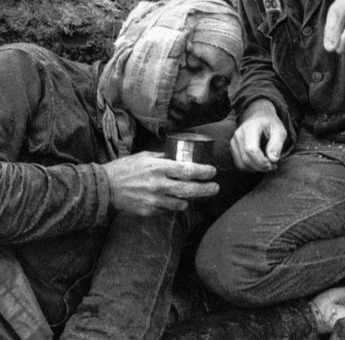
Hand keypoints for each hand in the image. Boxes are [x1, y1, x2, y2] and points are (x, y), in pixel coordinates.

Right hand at [101, 152, 218, 215]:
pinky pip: (167, 210)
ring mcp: (154, 200)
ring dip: (190, 199)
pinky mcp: (149, 211)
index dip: (203, 171)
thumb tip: (179, 157)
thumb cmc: (126, 168)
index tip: (212, 171)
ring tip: (195, 194)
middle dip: (206, 189)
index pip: (188, 170)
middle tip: (216, 188)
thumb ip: (163, 158)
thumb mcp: (145, 156)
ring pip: (181, 203)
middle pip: (190, 190)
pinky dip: (173, 205)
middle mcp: (159, 184)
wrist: (105, 187)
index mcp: (159, 167)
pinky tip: (173, 200)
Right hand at [231, 99, 286, 171]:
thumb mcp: (279, 130)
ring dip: (256, 169)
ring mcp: (234, 141)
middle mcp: (239, 134)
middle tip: (273, 166)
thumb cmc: (270, 124)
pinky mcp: (233, 148)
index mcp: (251, 127)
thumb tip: (273, 159)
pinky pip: (240, 165)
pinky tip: (260, 163)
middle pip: (246, 159)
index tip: (273, 164)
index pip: (251, 149)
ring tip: (267, 164)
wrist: (258, 116)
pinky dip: (251, 168)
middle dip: (261, 167)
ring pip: (242, 164)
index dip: (262, 161)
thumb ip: (277, 144)